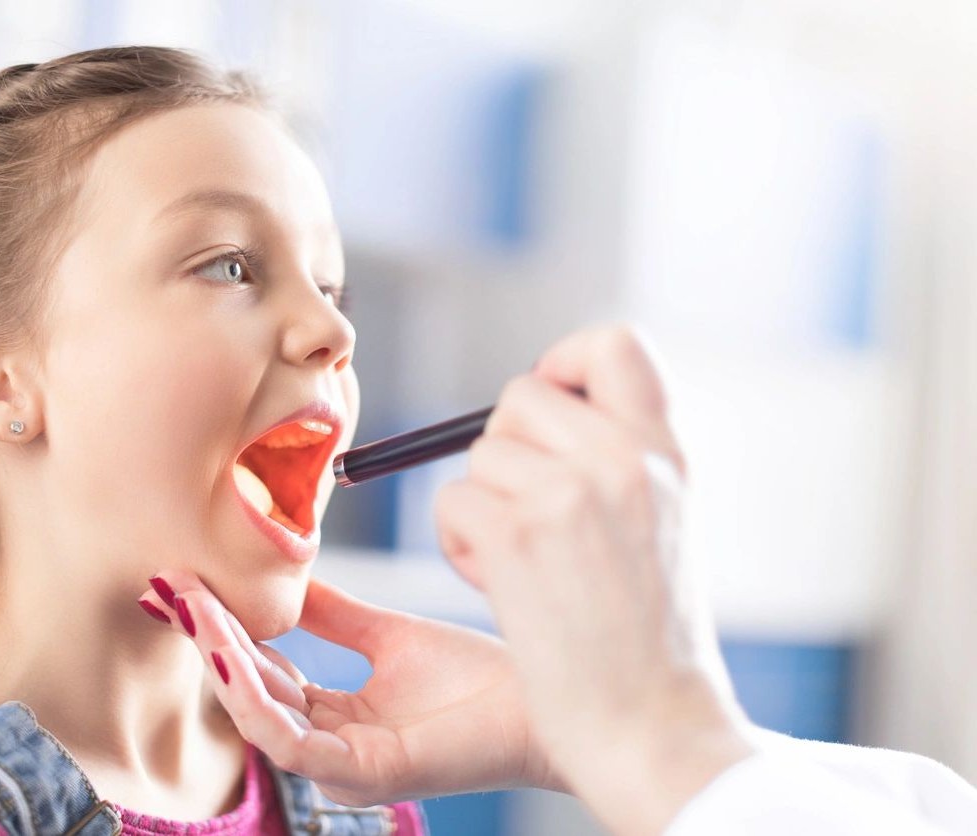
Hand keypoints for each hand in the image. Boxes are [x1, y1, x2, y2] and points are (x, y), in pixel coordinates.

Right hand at [136, 570, 558, 806]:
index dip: (224, 631)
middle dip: (210, 639)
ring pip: (260, 717)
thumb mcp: (389, 635)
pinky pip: (292, 742)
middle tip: (177, 587)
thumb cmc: (477, 678)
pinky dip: (255, 698)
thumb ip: (333, 615)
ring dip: (222, 661)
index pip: (262, 676)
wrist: (540, 701)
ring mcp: (347, 768)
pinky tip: (233, 652)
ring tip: (197, 608)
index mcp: (336, 721)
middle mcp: (333, 750)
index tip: (192, 582)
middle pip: (251, 695)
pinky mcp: (368, 774)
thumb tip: (286, 579)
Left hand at [434, 325, 755, 834]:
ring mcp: (570, 494)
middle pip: (519, 395)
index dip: (565, 361)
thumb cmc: (651, 640)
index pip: (614, 343)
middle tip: (529, 516)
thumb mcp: (665, 521)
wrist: (653, 726)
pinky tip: (503, 587)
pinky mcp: (519, 537)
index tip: (550, 410)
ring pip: (477, 455)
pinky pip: (452, 503)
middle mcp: (623, 458)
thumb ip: (616, 457)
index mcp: (666, 451)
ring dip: (482, 509)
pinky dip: (461, 547)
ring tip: (527, 567)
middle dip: (505, 451)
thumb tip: (537, 409)